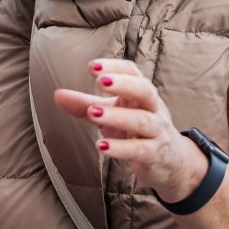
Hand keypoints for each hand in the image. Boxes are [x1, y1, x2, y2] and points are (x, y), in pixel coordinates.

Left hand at [53, 58, 206, 201]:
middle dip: (124, 84)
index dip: (114, 67)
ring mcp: (156, 131)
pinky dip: (121, 148)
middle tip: (101, 82)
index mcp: (140, 94)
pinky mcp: (156, 154)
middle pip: (145, 90)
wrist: (171, 162)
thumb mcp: (111, 114)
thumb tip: (57, 95)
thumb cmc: (136, 131)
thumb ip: (85, 105)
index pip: (132, 72)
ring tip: (92, 113)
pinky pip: (141, 149)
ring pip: (142, 120)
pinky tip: (101, 146)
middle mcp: (152, 108)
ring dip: (117, 116)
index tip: (92, 67)